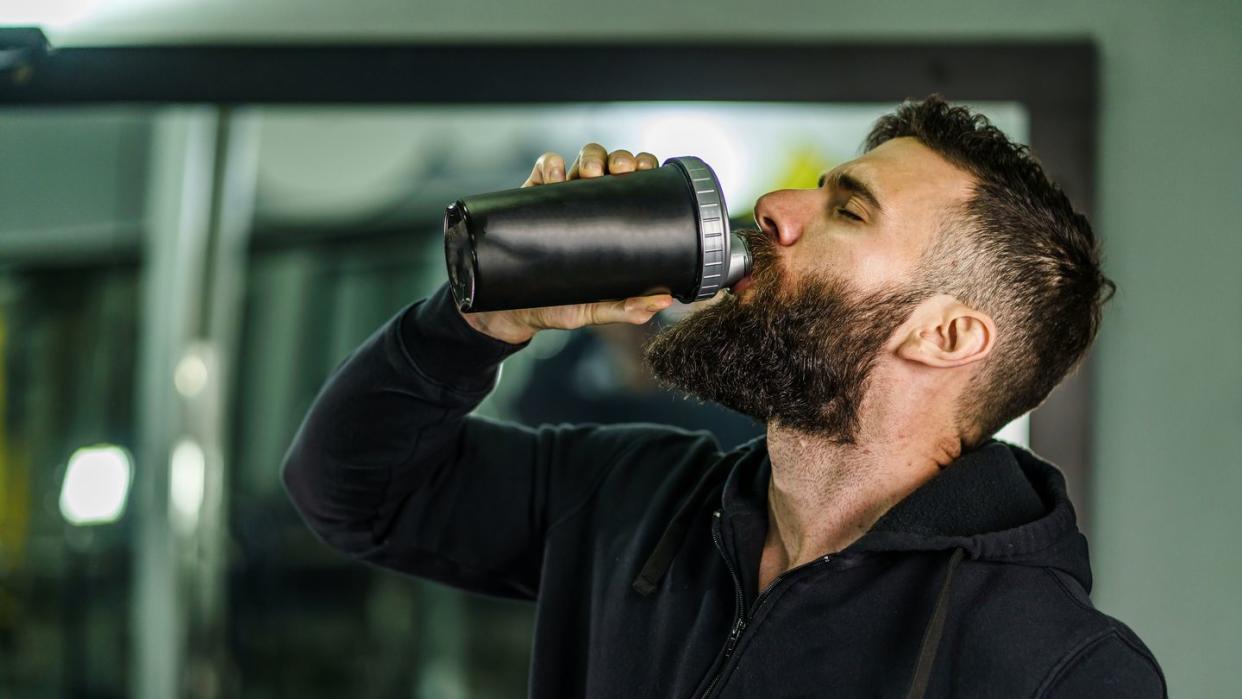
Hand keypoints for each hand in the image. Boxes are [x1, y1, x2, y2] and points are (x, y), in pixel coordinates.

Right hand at [458, 143, 674, 344]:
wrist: (514, 310)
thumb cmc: (559, 305)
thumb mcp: (593, 309)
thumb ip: (625, 308)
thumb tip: (662, 303)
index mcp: (613, 219)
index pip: (636, 182)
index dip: (644, 167)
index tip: (647, 171)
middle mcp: (591, 202)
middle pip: (611, 163)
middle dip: (619, 158)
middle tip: (620, 171)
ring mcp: (562, 196)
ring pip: (583, 159)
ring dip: (590, 157)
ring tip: (590, 173)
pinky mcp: (532, 196)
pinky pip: (544, 167)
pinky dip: (550, 164)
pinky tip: (555, 176)